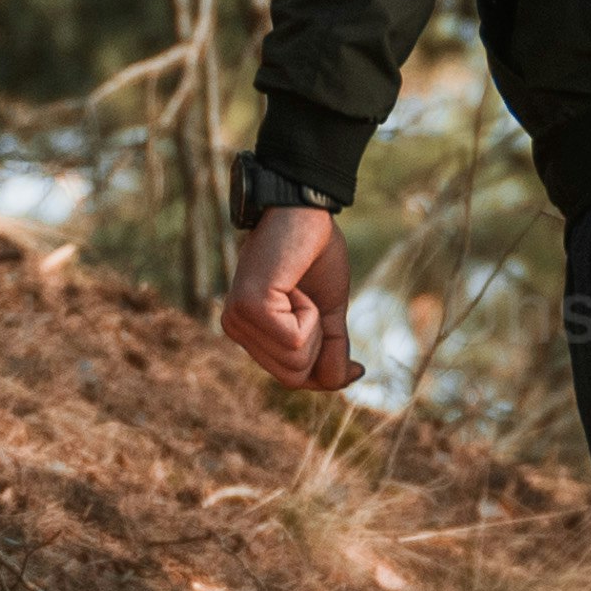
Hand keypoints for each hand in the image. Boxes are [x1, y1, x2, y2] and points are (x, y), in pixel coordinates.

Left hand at [221, 202, 362, 398]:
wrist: (305, 211)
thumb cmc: (314, 253)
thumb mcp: (329, 312)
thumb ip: (332, 350)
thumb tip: (351, 379)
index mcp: (251, 332)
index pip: (292, 379)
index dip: (326, 374)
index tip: (354, 365)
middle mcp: (236, 329)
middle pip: (295, 377)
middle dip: (320, 346)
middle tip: (312, 303)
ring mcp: (237, 320)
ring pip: (296, 363)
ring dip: (315, 325)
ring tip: (298, 288)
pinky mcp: (249, 308)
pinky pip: (295, 340)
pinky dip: (310, 314)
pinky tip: (293, 284)